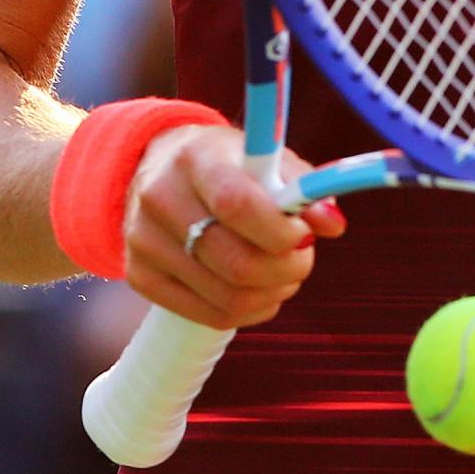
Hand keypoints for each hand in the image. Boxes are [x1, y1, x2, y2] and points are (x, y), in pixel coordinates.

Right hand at [124, 124, 349, 328]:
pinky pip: (210, 315)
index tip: (303, 233)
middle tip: (303, 257)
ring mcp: (144, 241)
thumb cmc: (228, 164)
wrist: (158, 169)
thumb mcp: (266, 158)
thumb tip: (333, 224)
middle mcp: (160, 198)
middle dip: (286, 269)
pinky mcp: (141, 277)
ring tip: (285, 272)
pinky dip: (249, 310)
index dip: (279, 230)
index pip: (236, 204)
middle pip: (235, 263)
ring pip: (226, 297)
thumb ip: (303, 187)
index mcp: (195, 158)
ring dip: (273, 293)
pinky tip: (260, 290)